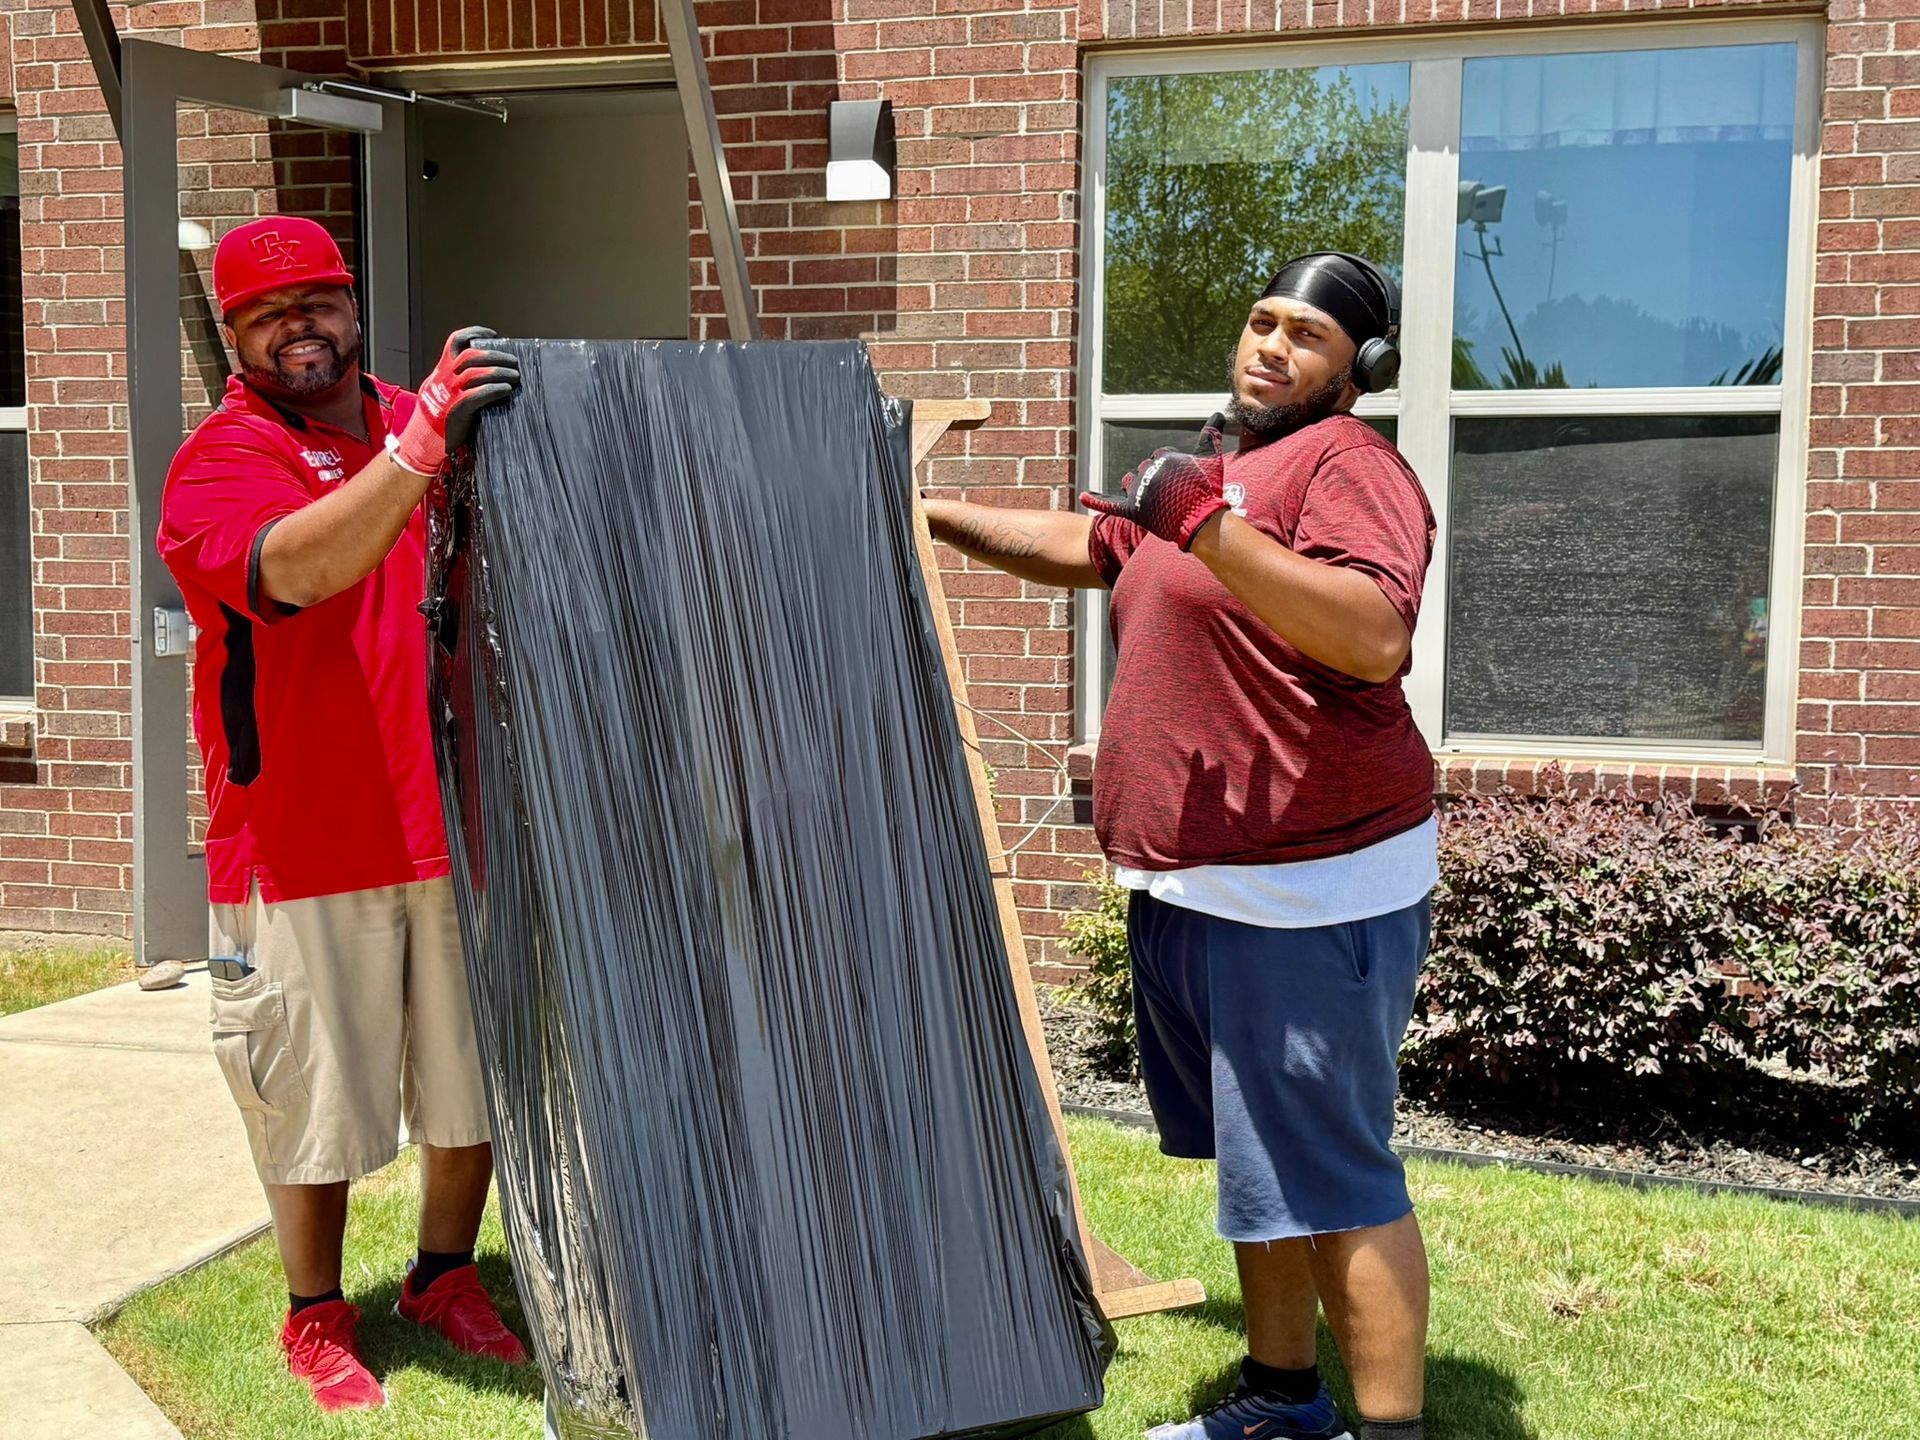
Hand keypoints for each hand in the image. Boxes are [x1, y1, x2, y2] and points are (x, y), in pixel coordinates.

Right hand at [389, 326, 520, 476]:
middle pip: (473, 355)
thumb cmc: (438, 414)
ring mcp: (451, 392)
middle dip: (496, 355)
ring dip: (500, 372)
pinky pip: (478, 394)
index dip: (475, 333)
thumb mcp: (442, 388)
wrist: (423, 438)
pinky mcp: (458, 409)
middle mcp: (446, 376)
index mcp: (442, 368)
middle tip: (514, 361)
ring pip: (478, 373)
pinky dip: (494, 389)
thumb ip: (457, 377)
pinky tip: (506, 389)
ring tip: (516, 376)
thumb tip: (486, 369)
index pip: (456, 341)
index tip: (493, 335)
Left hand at [1080, 412, 1228, 549]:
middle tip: (1173, 495)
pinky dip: (1095, 500)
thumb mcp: (1210, 459)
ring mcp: (1138, 490)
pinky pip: (1109, 504)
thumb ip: (1211, 435)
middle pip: (1145, 470)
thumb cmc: (1207, 490)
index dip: (1171, 470)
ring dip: (1137, 487)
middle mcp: (1147, 470)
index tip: (1182, 482)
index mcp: (1163, 457)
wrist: (1201, 520)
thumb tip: (1219, 412)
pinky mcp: (1131, 510)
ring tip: (1154, 500)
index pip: (1160, 457)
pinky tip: (1083, 496)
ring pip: (1130, 483)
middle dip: (1156, 480)